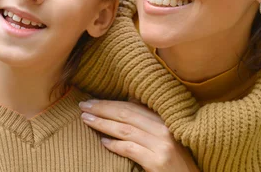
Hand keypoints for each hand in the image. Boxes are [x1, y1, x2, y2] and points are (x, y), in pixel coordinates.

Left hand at [79, 99, 198, 171]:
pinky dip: (115, 145)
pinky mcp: (158, 162)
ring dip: (103, 123)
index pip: (133, 106)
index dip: (111, 102)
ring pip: (126, 129)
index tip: (92, 101)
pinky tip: (102, 142)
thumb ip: (150, 120)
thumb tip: (131, 100)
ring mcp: (162, 145)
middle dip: (102, 108)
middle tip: (83, 105)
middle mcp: (164, 129)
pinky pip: (131, 149)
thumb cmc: (176, 161)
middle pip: (127, 114)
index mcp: (165, 120)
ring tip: (86, 120)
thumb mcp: (167, 136)